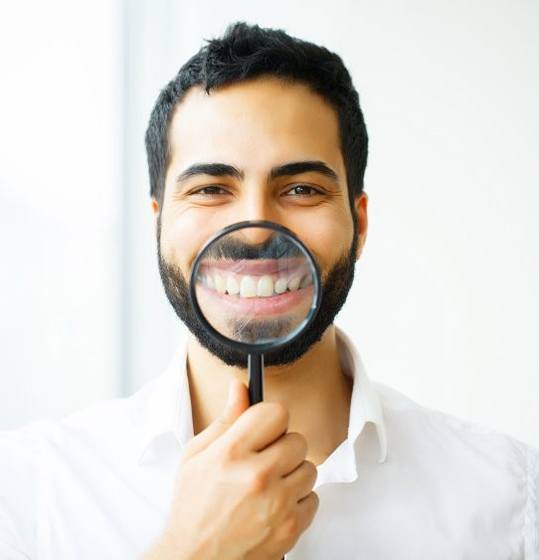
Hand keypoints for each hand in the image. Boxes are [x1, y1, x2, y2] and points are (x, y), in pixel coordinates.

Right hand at [145, 378, 318, 559]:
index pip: (276, 413)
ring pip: (309, 468)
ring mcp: (277, 503)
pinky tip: (275, 505)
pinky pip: (313, 498)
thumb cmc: (193, 507)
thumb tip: (240, 387)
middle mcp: (257, 475)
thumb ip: (225, 419)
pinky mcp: (291, 527)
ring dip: (292, 474)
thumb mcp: (197, 455)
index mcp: (231, 452)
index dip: (271, 419)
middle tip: (263, 461)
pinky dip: (298, 500)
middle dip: (282, 447)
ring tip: (268, 485)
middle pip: (297, 439)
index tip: (265, 428)